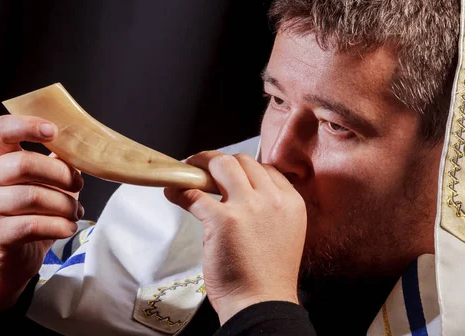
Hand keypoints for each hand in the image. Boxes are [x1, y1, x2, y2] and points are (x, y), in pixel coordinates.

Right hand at [0, 115, 83, 315]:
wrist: (10, 256)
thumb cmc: (32, 211)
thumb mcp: (42, 181)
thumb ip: (56, 160)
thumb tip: (84, 144)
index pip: (0, 130)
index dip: (27, 125)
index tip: (53, 131)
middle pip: (24, 164)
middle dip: (61, 174)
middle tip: (78, 185)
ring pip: (33, 196)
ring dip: (65, 204)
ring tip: (75, 211)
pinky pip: (34, 225)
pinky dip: (59, 226)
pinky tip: (67, 227)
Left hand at [164, 151, 306, 324]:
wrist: (261, 303)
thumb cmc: (269, 277)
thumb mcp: (285, 233)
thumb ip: (270, 210)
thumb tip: (242, 195)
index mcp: (291, 203)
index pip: (266, 169)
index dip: (244, 168)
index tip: (228, 173)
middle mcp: (272, 199)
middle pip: (242, 161)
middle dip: (219, 160)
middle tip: (203, 166)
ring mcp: (248, 207)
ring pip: (221, 165)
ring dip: (200, 165)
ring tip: (187, 171)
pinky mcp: (222, 219)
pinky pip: (195, 194)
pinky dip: (180, 190)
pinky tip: (174, 193)